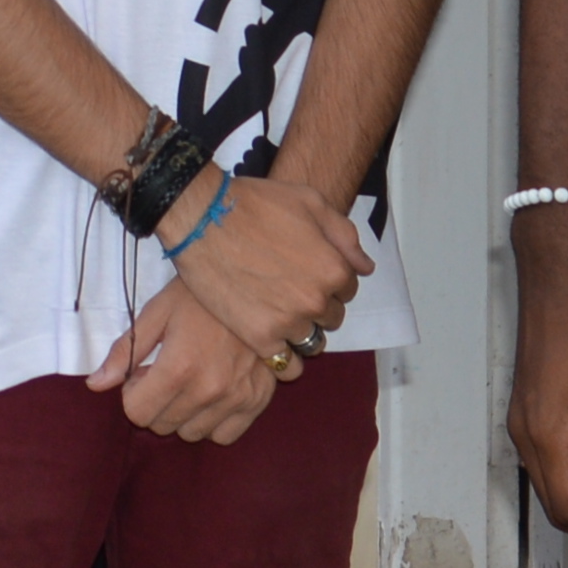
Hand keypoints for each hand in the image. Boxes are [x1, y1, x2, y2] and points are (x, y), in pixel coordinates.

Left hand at [101, 280, 290, 443]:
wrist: (258, 284)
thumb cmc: (200, 294)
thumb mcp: (157, 312)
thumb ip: (125, 352)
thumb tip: (94, 385)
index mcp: (179, 367)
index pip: (137, 413)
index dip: (132, 393)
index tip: (143, 373)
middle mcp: (209, 390)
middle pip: (162, 425)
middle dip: (156, 402)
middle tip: (167, 372)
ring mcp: (236, 399)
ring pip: (191, 433)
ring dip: (184, 413)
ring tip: (191, 380)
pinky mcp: (258, 401)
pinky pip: (224, 435)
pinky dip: (213, 421)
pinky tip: (213, 394)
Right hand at [164, 169, 368, 357]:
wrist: (202, 217)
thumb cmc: (255, 204)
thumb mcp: (309, 202)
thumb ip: (344, 236)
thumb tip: (365, 267)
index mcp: (333, 268)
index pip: (348, 288)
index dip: (328, 278)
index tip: (305, 271)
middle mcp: (316, 300)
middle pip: (331, 317)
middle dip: (315, 304)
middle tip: (287, 288)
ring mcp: (288, 322)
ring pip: (310, 341)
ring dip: (299, 330)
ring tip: (275, 312)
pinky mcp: (259, 338)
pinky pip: (286, 365)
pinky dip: (282, 357)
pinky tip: (268, 339)